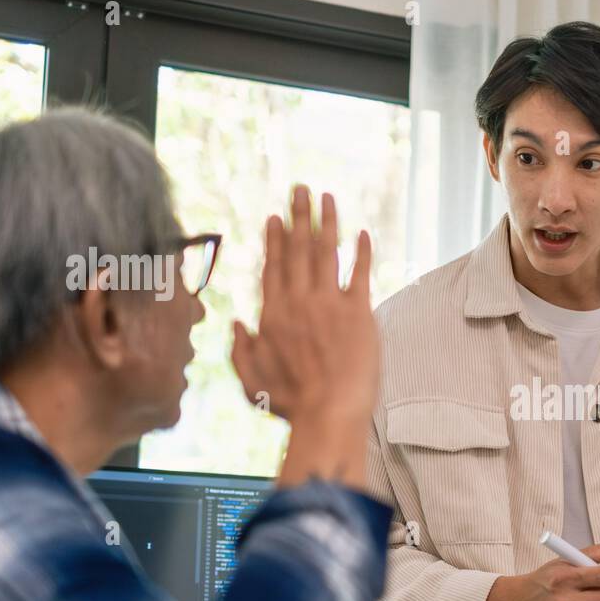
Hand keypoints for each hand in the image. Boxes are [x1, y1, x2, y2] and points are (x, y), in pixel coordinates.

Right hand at [231, 185, 377, 425]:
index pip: (273, 266)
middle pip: (298, 249)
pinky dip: (361, 251)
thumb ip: (239, 350)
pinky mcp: (358, 312)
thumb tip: (237, 324)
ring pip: (326, 252)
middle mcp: (299, 302)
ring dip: (327, 221)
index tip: (275, 218)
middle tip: (300, 189)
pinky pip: (360, 273)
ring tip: (326, 196)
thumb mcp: (250, 381)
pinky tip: (362, 233)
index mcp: (273, 314)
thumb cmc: (290, 404)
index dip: (275, 240)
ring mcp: (329, 304)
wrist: (328, 411)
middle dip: (299, 216)